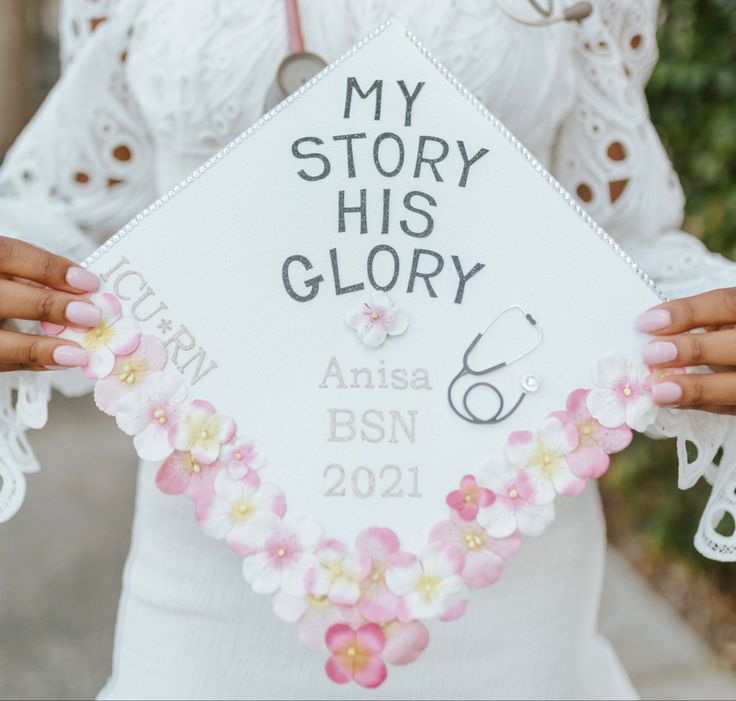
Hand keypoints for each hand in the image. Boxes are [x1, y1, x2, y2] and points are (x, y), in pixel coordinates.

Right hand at [0, 236, 100, 371]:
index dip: (50, 268)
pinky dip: (30, 363)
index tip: (89, 282)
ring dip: (39, 349)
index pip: (9, 255)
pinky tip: (60, 362)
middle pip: (4, 297)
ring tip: (78, 353)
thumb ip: (29, 275)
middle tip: (91, 316)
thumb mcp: (4, 269)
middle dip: (50, 306)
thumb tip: (80, 290)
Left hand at [639, 287, 735, 414]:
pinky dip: (702, 403)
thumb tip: (649, 329)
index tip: (648, 322)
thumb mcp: (721, 320)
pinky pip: (731, 406)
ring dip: (697, 388)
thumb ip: (697, 322)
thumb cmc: (727, 335)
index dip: (689, 312)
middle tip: (651, 354)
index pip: (727, 305)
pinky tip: (673, 401)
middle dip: (694, 349)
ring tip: (659, 391)